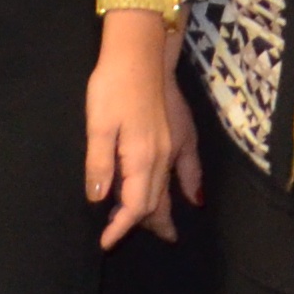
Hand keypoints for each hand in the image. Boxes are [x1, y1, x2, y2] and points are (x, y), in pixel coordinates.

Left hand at [83, 19, 196, 247]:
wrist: (141, 51)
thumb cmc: (113, 86)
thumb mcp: (98, 126)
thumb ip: (99, 165)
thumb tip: (99, 199)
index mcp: (141, 159)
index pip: (135, 206)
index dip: (121, 228)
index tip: (106, 242)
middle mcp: (163, 157)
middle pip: (154, 202)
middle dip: (142, 224)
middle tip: (125, 239)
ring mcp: (175, 144)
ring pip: (169, 188)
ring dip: (162, 210)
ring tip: (162, 230)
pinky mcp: (181, 130)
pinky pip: (191, 167)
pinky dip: (191, 186)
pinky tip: (195, 198)